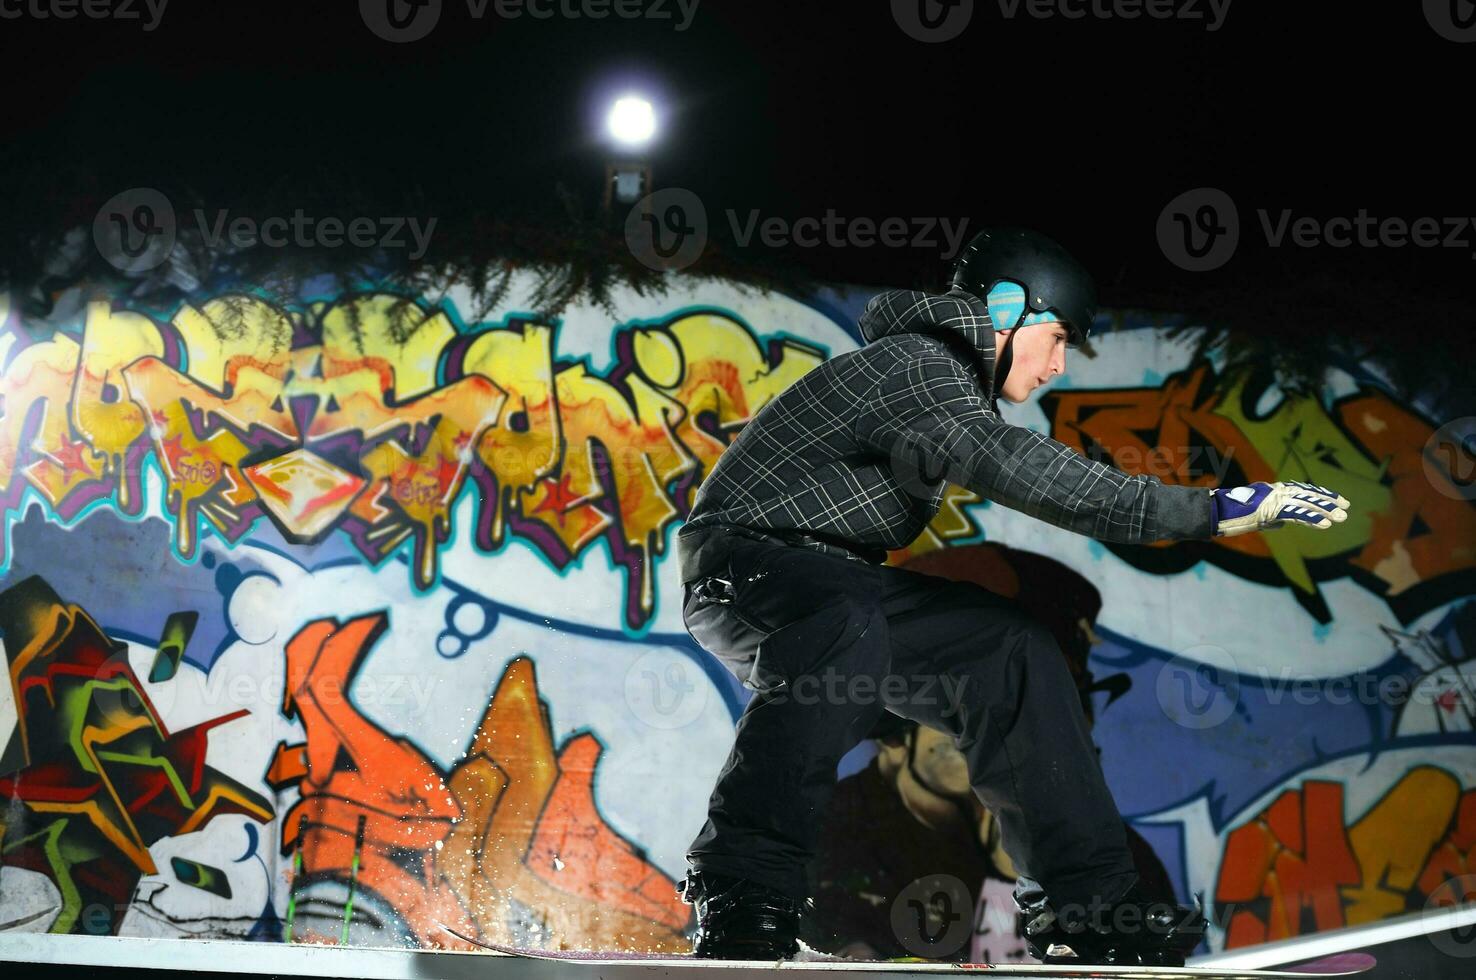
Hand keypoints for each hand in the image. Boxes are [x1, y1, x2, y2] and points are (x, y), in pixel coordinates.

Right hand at [1211, 480, 1350, 536]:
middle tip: (1346, 507)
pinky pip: (1296, 513)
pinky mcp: (1271, 508)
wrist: (1215, 512)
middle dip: (1327, 501)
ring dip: (1324, 510)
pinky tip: (1324, 524)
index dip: (1320, 495)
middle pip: (1307, 494)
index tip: (1336, 500)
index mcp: (1273, 491)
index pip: (1302, 491)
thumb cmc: (1231, 514)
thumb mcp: (1256, 516)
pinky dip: (1311, 518)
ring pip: (1305, 503)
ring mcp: (1274, 498)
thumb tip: (1283, 522)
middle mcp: (1276, 491)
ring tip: (1341, 518)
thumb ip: (1272, 517)